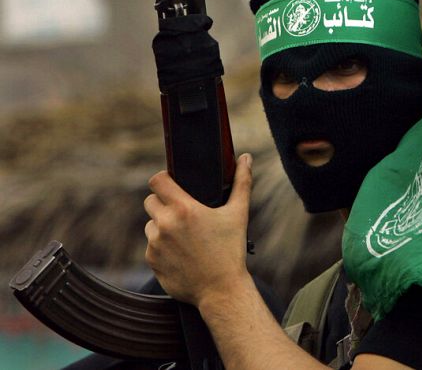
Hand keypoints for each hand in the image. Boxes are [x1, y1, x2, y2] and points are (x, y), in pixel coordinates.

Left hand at [144, 153, 253, 306]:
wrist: (221, 290)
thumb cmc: (232, 250)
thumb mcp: (239, 214)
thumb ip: (242, 182)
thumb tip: (246, 157)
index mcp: (184, 209)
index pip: (157, 181)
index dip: (163, 179)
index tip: (172, 183)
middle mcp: (165, 224)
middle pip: (150, 201)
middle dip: (163, 203)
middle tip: (183, 212)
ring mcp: (155, 243)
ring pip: (150, 225)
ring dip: (162, 226)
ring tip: (185, 237)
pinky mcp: (152, 260)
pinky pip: (152, 245)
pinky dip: (162, 247)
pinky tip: (182, 253)